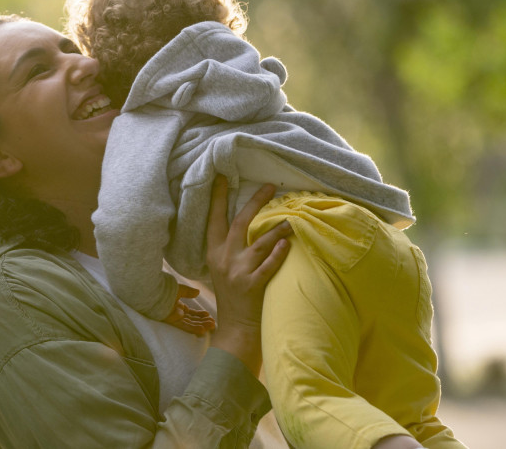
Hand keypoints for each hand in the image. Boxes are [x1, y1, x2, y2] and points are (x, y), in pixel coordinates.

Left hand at [161, 284, 215, 335]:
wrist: (154, 292)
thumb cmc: (164, 289)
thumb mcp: (179, 289)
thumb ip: (188, 292)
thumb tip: (198, 292)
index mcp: (178, 307)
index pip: (191, 313)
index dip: (200, 315)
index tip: (209, 315)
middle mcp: (177, 314)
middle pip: (192, 320)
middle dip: (203, 322)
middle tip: (213, 323)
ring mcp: (175, 318)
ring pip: (190, 324)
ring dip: (201, 326)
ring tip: (212, 326)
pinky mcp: (172, 321)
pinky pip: (185, 327)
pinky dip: (194, 329)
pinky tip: (202, 330)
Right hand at [206, 178, 291, 373]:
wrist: (236, 329)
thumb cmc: (233, 297)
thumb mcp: (222, 269)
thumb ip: (230, 248)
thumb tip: (246, 222)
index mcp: (214, 252)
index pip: (214, 219)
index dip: (218, 198)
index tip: (222, 177)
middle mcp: (224, 259)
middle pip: (239, 223)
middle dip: (254, 203)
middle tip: (270, 187)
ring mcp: (237, 272)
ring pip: (258, 243)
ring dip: (276, 229)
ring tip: (292, 218)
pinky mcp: (252, 286)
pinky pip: (267, 266)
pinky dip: (277, 254)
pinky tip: (287, 244)